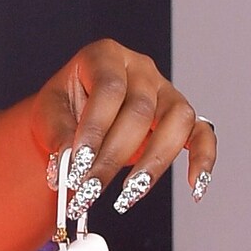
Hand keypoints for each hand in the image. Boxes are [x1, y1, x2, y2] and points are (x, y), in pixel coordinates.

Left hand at [34, 39, 215, 212]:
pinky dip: (203, 159)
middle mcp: (141, 69)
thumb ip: (59, 133)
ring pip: (176, 122)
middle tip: (90, 190)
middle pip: (140, 111)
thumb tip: (71, 159)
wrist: (73, 116)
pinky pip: (203, 134)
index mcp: (106, 56)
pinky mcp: (182, 117)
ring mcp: (166, 91)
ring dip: (153, 163)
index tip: (79, 163)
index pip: (109, 89)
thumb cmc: (63, 108)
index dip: (95, 128)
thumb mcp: (48, 112)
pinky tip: (194, 186)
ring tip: (127, 195)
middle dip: (112, 157)